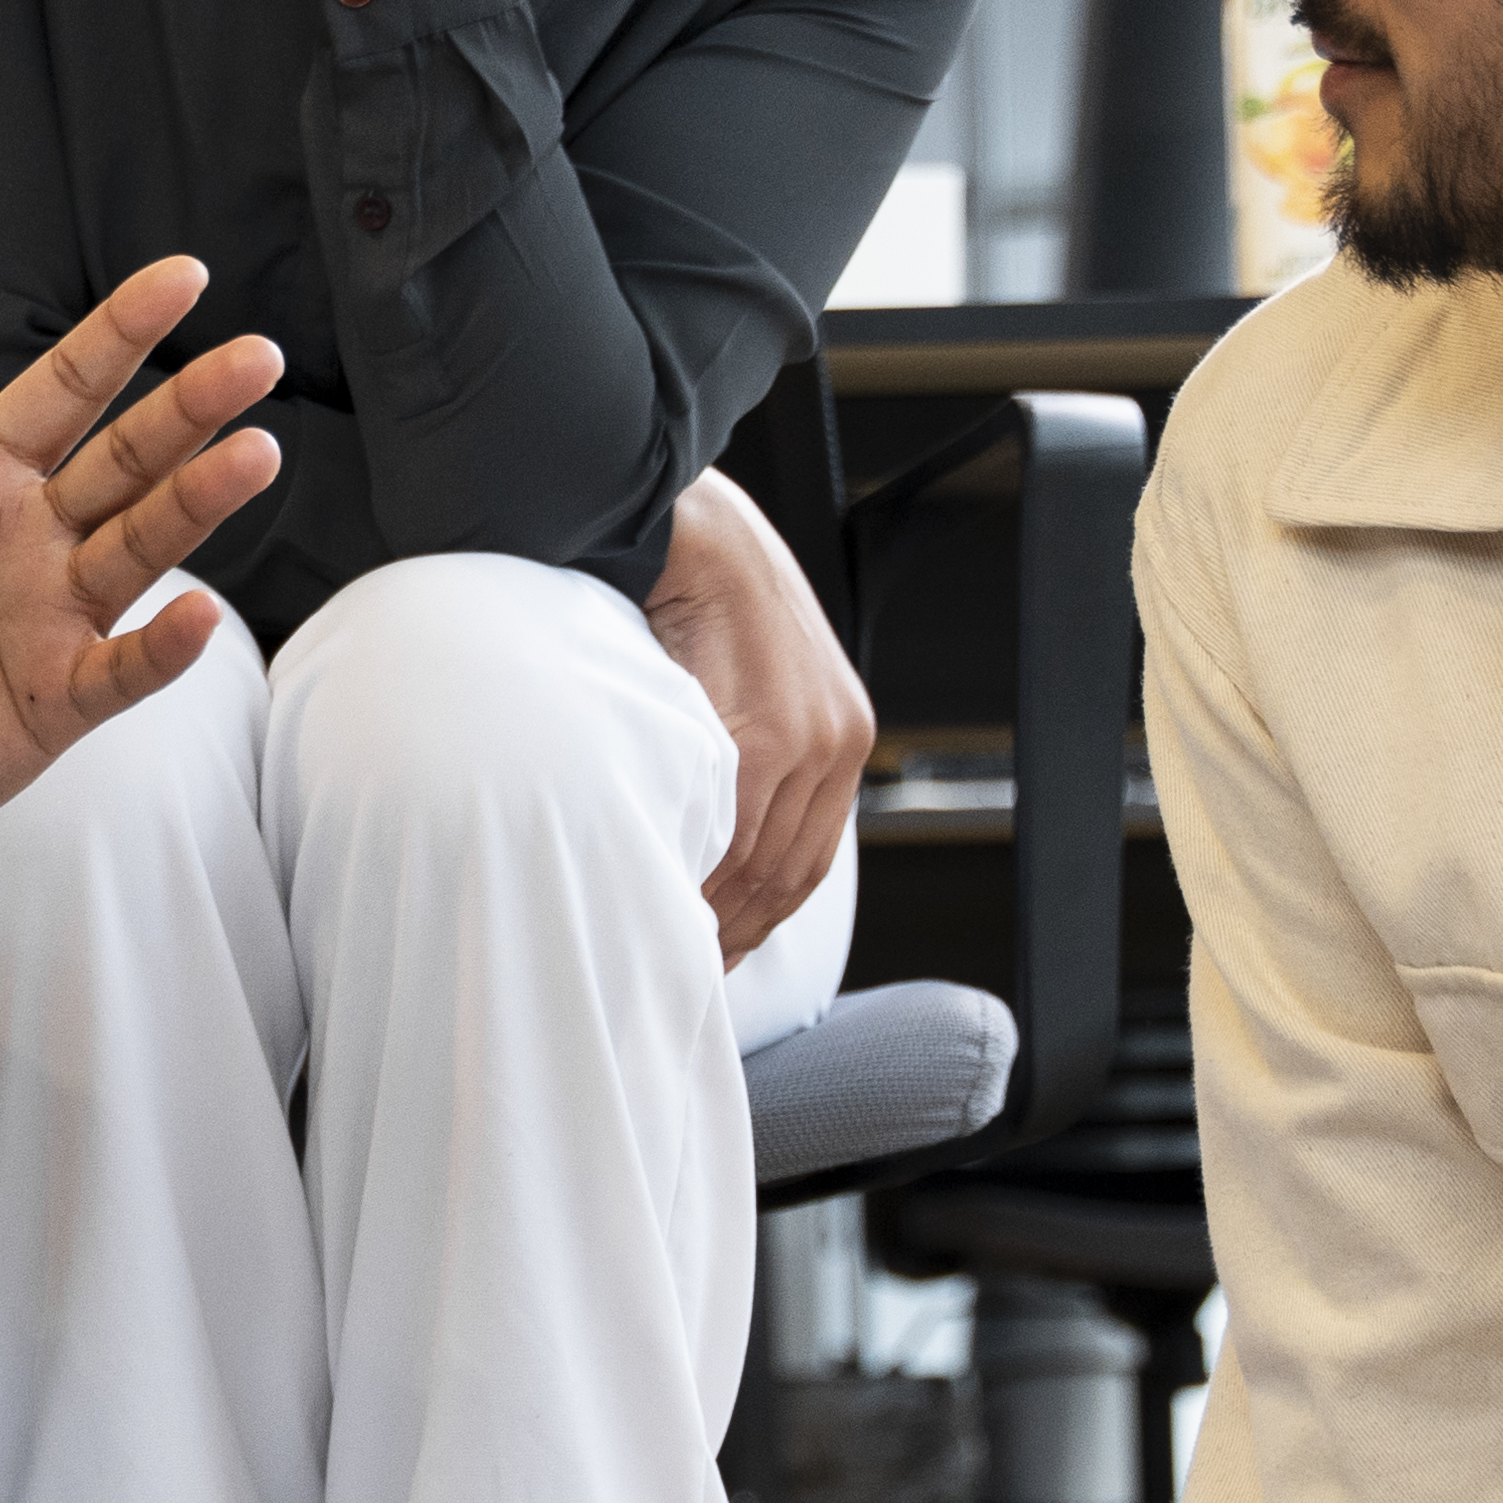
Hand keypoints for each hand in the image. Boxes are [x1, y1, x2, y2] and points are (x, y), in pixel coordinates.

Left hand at [0, 253, 286, 875]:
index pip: (62, 388)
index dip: (119, 335)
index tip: (182, 276)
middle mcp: (35, 534)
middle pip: (126, 458)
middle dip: (188, 408)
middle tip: (257, 356)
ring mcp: (55, 615)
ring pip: (140, 547)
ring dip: (196, 503)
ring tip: (256, 452)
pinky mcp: (58, 697)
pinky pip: (120, 668)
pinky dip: (158, 648)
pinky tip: (199, 615)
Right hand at [645, 467, 869, 963]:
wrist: (691, 532)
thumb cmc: (699, 602)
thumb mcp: (741, 684)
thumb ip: (742, 754)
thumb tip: (706, 833)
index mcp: (841, 736)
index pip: (806, 859)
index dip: (762, 920)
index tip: (716, 953)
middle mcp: (839, 742)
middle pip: (787, 873)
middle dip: (736, 932)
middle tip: (685, 970)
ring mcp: (808, 739)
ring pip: (760, 861)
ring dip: (712, 911)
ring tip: (664, 940)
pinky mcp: (764, 732)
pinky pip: (731, 827)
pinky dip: (696, 869)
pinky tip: (661, 890)